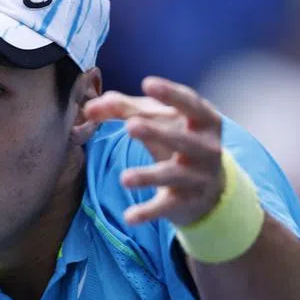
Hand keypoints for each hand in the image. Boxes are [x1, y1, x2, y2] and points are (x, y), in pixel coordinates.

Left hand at [83, 76, 224, 227]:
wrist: (209, 191)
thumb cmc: (178, 144)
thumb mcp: (160, 124)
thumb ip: (125, 110)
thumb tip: (90, 106)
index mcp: (203, 121)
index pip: (190, 103)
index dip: (171, 94)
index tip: (148, 83)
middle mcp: (207, 148)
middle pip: (181, 139)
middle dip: (157, 133)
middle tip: (130, 126)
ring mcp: (198, 177)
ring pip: (172, 175)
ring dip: (149, 176)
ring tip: (125, 178)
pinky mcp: (186, 202)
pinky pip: (165, 206)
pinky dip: (148, 212)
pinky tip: (129, 217)